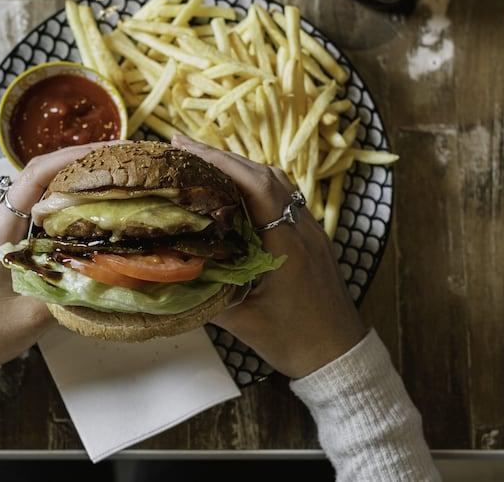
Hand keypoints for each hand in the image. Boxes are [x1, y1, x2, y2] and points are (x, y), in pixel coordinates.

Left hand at [0, 142, 117, 367]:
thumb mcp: (31, 315)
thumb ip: (70, 291)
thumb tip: (115, 273)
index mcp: (0, 229)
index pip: (35, 177)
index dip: (71, 159)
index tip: (107, 153)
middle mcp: (1, 219)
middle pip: (43, 174)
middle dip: (83, 161)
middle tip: (124, 161)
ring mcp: (6, 227)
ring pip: (44, 189)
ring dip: (78, 178)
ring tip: (117, 176)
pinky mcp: (12, 238)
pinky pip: (43, 208)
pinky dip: (71, 200)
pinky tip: (97, 206)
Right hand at [171, 134, 366, 378]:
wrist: (339, 355)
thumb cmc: (293, 340)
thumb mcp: (241, 321)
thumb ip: (205, 293)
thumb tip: (165, 273)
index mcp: (286, 243)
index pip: (256, 186)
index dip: (220, 162)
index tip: (186, 148)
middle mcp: (302, 228)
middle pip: (265, 175)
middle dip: (222, 157)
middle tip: (182, 147)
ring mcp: (311, 231)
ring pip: (277, 183)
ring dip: (241, 168)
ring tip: (204, 163)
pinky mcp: (313, 239)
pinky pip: (285, 198)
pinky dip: (257, 185)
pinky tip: (236, 192)